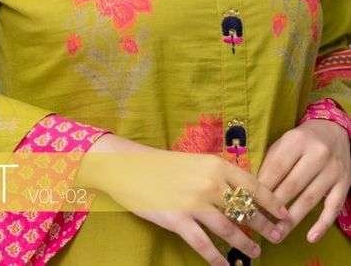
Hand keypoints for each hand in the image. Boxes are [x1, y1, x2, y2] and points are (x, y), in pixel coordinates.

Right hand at [77, 133, 290, 264]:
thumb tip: (244, 195)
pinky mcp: (178, 220)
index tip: (285, 215)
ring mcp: (194, 202)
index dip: (272, 202)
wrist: (130, 167)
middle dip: (265, 225)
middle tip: (278, 237)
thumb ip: (219, 175)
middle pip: (246, 209)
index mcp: (216, 164)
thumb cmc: (164, 164)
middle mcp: (210, 183)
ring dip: (246, 243)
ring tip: (257, 253)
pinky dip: (217, 258)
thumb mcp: (196, 162)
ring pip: (229, 228)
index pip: (254, 185)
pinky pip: (204, 245)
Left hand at [256, 119, 350, 243]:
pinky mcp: (344, 184)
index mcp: (297, 140)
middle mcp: (317, 154)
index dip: (263, 187)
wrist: (333, 131)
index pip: (277, 167)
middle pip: (292, 185)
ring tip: (278, 233)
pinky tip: (310, 237)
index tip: (250, 203)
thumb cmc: (302, 139)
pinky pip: (333, 208)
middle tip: (261, 223)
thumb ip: (271, 162)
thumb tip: (253, 188)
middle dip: (275, 206)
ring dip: (293, 219)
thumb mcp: (284, 142)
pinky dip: (322, 224)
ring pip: (310, 199)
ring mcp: (333, 170)